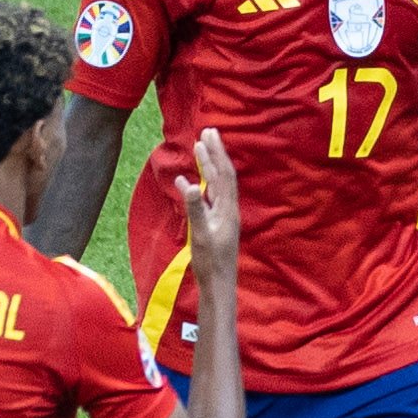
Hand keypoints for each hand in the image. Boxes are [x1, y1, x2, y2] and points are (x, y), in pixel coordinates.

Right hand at [172, 126, 240, 279]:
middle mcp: (229, 210)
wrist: (218, 285)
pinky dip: (199, 186)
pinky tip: (187, 183)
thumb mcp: (200, 235)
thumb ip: (195, 209)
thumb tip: (190, 184)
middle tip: (208, 132)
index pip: (224, 175)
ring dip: (209, 166)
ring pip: (217, 185)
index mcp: (228, 209)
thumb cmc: (210, 263)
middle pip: (223, 175)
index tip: (208, 134)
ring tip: (200, 149)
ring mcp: (223, 217)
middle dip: (215, 153)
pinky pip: (209, 198)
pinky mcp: (216, 224)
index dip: (216, 154)